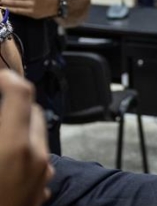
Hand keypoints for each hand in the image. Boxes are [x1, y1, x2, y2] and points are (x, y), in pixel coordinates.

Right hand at [0, 69, 53, 205]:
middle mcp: (36, 158)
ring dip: (15, 126)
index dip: (5, 77)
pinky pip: (35, 158)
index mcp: (14, 146)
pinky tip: (0, 158)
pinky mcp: (40, 190)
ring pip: (34, 134)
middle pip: (30, 110)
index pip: (20, 91)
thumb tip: (1, 94)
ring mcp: (42, 176)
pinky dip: (20, 149)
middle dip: (10, 102)